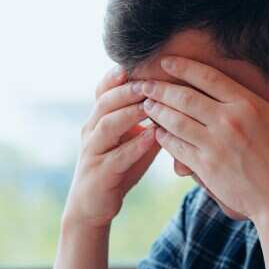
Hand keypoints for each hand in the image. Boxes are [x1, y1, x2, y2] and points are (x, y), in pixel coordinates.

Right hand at [62, 67, 161, 228]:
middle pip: (105, 102)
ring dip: (130, 112)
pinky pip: (116, 157)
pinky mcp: (100, 174)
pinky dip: (134, 146)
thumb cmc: (116, 170)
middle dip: (127, 89)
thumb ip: (148, 123)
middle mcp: (91, 132)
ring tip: (150, 104)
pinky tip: (152, 138)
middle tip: (149, 80)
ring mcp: (93, 152)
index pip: (103, 91)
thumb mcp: (131, 142)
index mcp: (98, 120)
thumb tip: (177, 101)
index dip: (116, 76)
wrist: (91, 206)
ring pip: (107, 125)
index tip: (135, 62)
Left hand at [139, 56, 268, 223]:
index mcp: (249, 105)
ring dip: (156, 111)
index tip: (166, 61)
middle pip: (184, 97)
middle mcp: (228, 120)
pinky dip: (163, 138)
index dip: (183, 67)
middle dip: (160, 88)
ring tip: (144, 104)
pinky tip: (156, 133)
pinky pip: (177, 147)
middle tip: (143, 82)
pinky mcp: (206, 167)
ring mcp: (215, 144)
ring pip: (175, 121)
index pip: (208, 77)